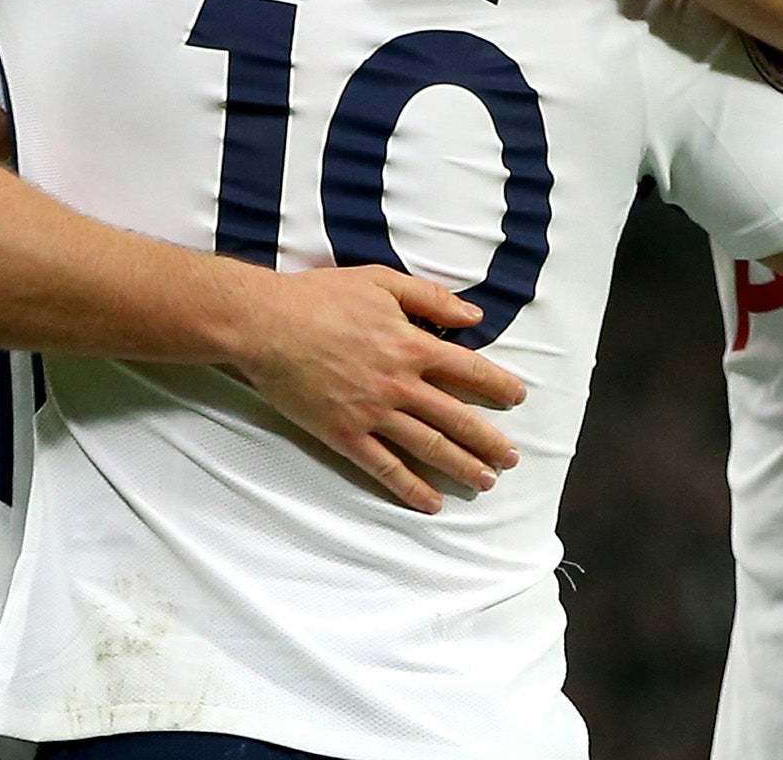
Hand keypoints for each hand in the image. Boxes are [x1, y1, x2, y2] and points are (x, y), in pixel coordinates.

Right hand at [232, 264, 528, 513]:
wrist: (265, 325)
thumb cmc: (321, 297)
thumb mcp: (381, 281)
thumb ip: (430, 297)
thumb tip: (473, 313)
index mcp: (412, 345)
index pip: (470, 371)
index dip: (498, 386)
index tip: (518, 398)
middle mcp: (400, 384)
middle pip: (457, 417)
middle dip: (489, 440)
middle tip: (511, 458)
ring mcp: (373, 413)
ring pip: (428, 446)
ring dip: (461, 466)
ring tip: (485, 482)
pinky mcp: (344, 435)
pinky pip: (384, 467)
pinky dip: (410, 487)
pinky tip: (430, 502)